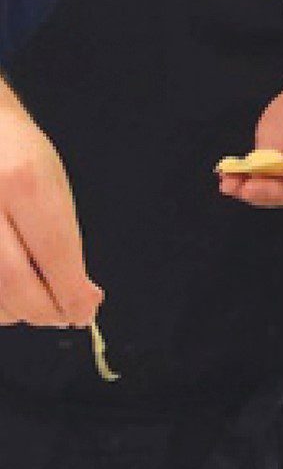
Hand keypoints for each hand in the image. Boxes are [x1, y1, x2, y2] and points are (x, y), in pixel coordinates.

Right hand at [0, 99, 101, 325]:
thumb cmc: (15, 153)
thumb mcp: (51, 181)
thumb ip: (63, 238)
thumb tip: (82, 295)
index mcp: (21, 181)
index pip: (54, 251)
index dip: (72, 291)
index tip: (87, 309)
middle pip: (12, 282)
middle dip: (45, 310)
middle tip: (66, 315)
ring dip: (16, 311)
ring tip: (38, 303)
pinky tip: (9, 297)